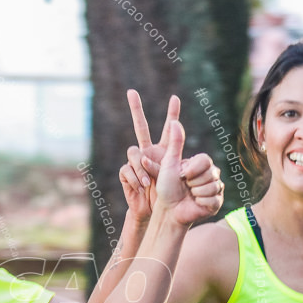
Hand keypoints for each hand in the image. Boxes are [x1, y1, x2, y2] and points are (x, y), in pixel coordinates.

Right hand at [118, 90, 180, 224]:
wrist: (154, 210)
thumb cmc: (168, 193)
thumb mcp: (174, 170)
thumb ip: (175, 148)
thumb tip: (175, 125)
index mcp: (164, 151)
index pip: (168, 129)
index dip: (172, 114)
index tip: (175, 97)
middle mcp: (148, 152)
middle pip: (140, 127)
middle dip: (136, 109)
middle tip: (131, 92)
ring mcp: (136, 161)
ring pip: (133, 152)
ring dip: (141, 168)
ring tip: (149, 182)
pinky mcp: (126, 172)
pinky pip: (127, 169)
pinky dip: (135, 178)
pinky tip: (141, 187)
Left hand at [155, 120, 223, 225]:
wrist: (168, 210)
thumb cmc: (166, 188)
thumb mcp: (169, 164)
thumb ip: (174, 143)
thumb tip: (175, 122)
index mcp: (201, 165)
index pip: (206, 160)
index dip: (191, 169)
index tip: (181, 175)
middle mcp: (211, 175)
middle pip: (211, 173)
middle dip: (192, 182)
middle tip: (184, 187)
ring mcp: (215, 189)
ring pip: (213, 186)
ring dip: (196, 193)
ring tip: (189, 195)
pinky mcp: (217, 203)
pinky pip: (214, 199)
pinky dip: (200, 202)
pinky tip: (195, 203)